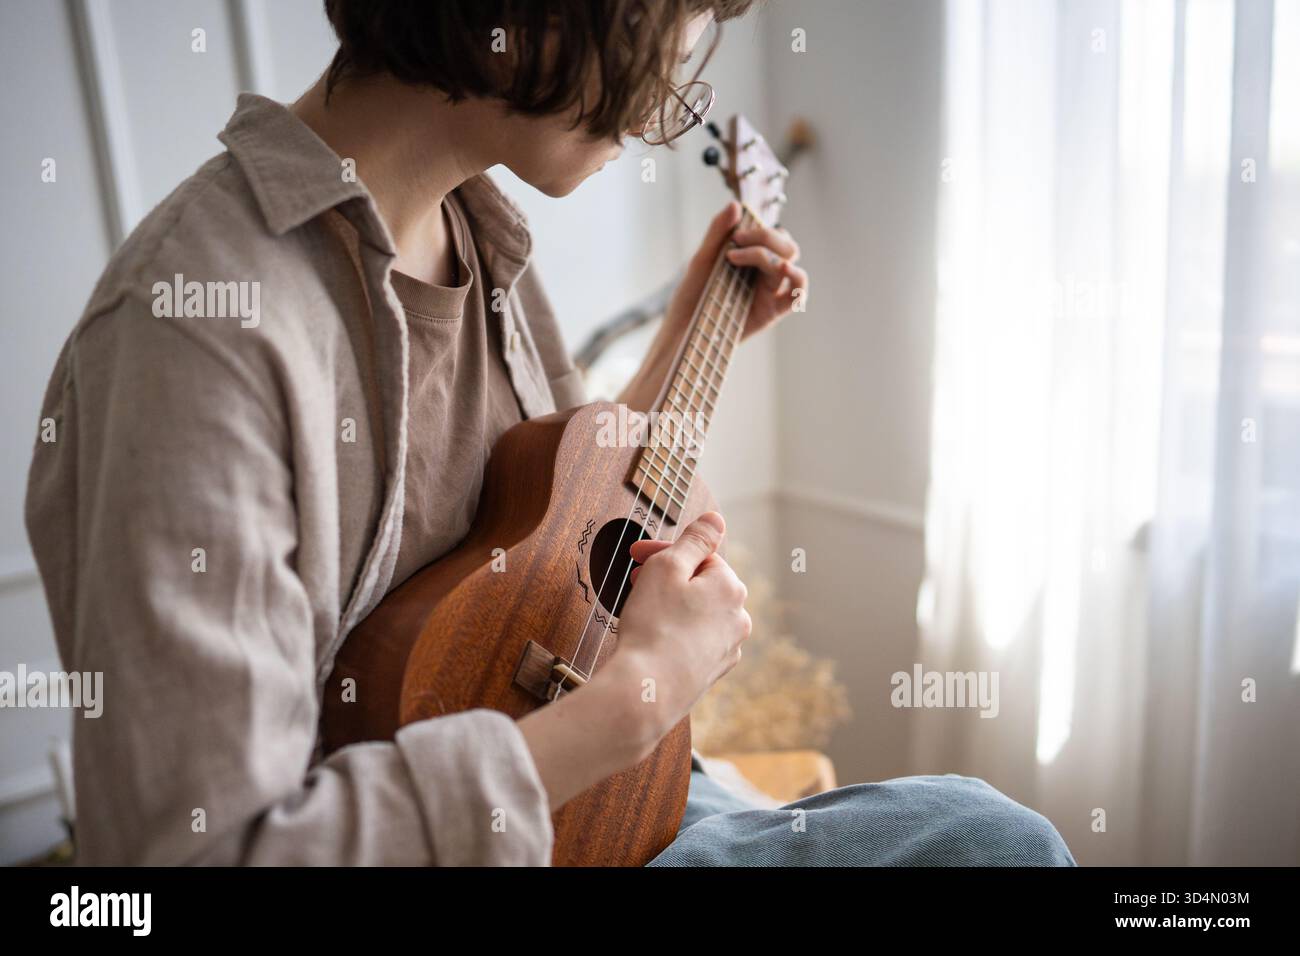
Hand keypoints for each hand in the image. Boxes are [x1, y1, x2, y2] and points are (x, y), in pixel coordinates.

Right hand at [517, 512, 748, 808]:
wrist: (646, 693)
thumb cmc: (652, 627)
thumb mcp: (667, 568)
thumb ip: (694, 539)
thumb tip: (717, 519)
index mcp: (731, 587)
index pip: (699, 554)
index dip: (663, 552)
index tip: (635, 556)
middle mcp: (738, 617)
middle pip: (701, 583)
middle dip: (668, 577)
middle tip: (634, 580)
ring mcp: (728, 648)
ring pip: (698, 612)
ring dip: (671, 605)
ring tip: (641, 611)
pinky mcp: (713, 672)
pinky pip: (694, 640)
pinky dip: (675, 633)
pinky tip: (653, 639)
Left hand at [666, 201, 808, 340]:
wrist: (682, 329)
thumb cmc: (691, 296)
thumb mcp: (701, 260)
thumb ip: (718, 232)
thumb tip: (736, 204)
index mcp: (751, 257)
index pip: (772, 234)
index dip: (760, 229)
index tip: (736, 235)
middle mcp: (764, 273)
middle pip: (786, 245)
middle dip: (766, 237)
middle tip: (737, 242)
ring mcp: (770, 292)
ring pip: (791, 263)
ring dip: (773, 253)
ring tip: (745, 256)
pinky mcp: (772, 312)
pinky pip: (798, 295)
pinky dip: (798, 279)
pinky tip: (784, 268)